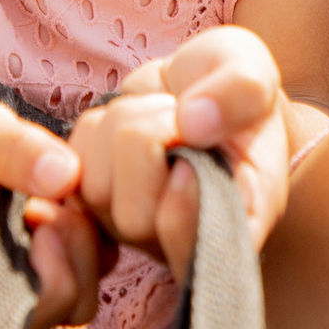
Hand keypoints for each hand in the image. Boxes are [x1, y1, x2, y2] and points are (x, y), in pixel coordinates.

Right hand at [0, 94, 109, 328]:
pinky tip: (62, 206)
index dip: (56, 247)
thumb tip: (66, 174)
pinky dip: (93, 237)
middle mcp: (2, 307)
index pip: (45, 300)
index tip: (33, 204)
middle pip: (75, 303)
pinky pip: (97, 273)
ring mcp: (30, 300)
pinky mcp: (55, 281)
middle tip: (43, 198)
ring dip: (86, 239)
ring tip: (51, 202)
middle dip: (74, 239)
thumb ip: (12, 150)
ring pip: (89, 293)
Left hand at [65, 27, 293, 277]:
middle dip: (148, 142)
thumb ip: (242, 92)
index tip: (191, 151)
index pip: (195, 256)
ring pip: (96, 187)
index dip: (182, 210)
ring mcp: (132, 225)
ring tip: (161, 112)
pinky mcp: (95, 199)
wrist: (201, 87)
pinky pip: (72, 163)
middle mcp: (180, 240)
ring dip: (123, 126)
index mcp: (236, 226)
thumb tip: (193, 123)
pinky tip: (131, 119)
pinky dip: (96, 126)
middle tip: (178, 113)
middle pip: (134, 218)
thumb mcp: (256, 72)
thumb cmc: (235, 92)